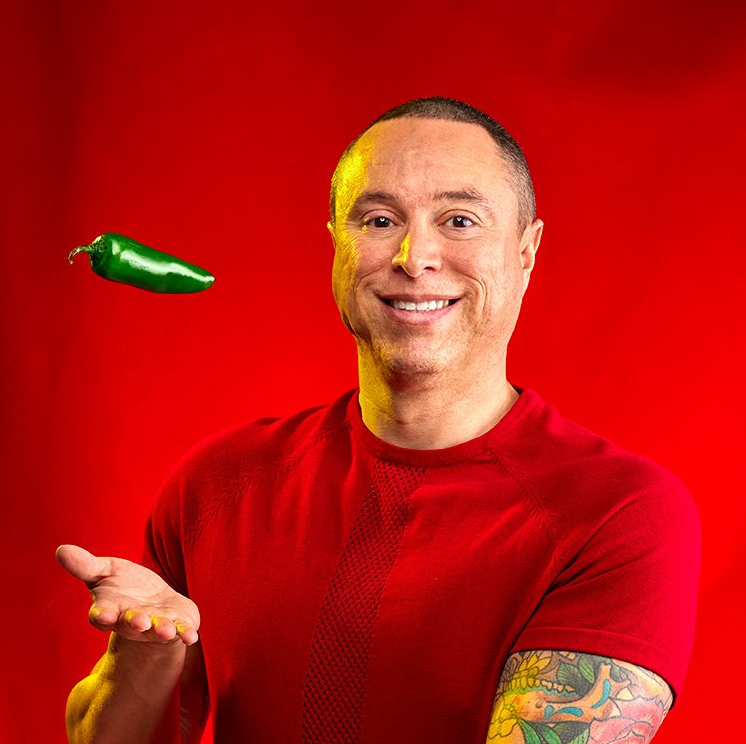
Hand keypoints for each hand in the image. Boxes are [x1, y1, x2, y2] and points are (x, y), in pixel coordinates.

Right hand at [56, 544, 199, 645]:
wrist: (153, 603)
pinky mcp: (178, 625)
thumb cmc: (124, 586)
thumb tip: (60, 549)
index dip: (102, 616)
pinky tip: (190, 636)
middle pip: (131, 624)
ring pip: (157, 630)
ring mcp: (155, 625)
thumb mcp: (104, 571)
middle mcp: (132, 621)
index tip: (104, 615)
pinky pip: (182, 632)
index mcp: (111, 609)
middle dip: (135, 622)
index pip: (102, 616)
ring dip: (161, 630)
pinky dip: (186, 634)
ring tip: (165, 630)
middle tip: (139, 621)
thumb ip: (85, 565)